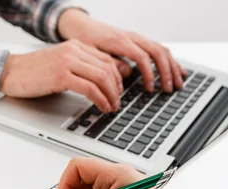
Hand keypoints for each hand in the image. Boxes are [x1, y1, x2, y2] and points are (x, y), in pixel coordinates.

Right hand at [0, 39, 122, 112]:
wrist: (9, 72)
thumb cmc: (30, 72)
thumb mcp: (58, 63)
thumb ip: (76, 66)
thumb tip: (96, 81)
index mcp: (74, 46)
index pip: (106, 59)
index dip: (116, 77)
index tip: (117, 90)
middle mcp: (73, 51)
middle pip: (107, 68)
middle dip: (116, 88)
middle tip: (117, 101)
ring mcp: (67, 62)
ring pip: (101, 78)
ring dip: (110, 95)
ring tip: (111, 107)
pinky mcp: (61, 76)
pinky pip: (89, 88)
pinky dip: (100, 99)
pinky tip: (101, 106)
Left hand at [58, 8, 185, 92]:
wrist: (82, 27)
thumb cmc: (85, 40)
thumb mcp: (91, 53)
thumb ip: (109, 63)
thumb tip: (127, 74)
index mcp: (120, 41)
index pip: (142, 57)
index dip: (149, 73)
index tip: (150, 88)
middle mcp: (132, 37)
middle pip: (157, 52)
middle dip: (166, 72)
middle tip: (170, 89)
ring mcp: (137, 38)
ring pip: (161, 49)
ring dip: (172, 67)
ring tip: (179, 83)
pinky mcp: (138, 41)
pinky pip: (158, 49)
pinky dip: (169, 60)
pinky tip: (177, 70)